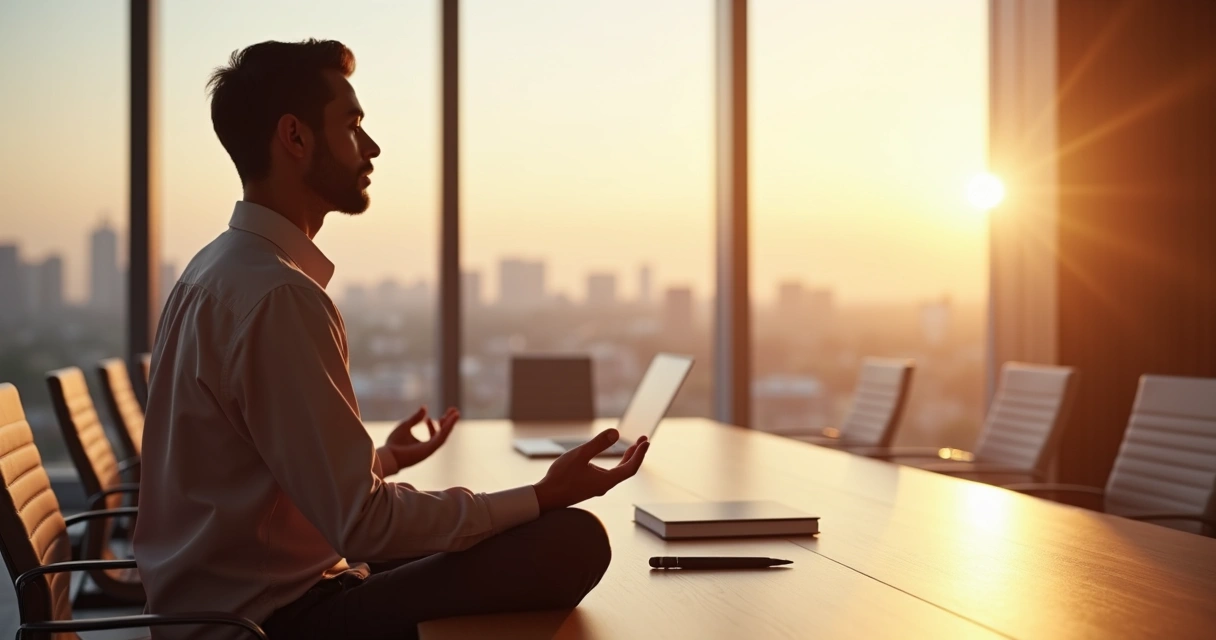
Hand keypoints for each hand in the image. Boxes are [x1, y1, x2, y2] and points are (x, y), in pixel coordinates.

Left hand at [384, 406, 457, 468]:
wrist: (389, 455)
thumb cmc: (394, 443)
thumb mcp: (405, 426)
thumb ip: (415, 418)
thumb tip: (425, 407)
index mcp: (423, 444)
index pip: (434, 434)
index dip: (434, 425)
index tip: (428, 418)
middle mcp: (429, 447)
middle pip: (443, 433)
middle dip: (449, 422)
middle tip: (454, 410)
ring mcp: (430, 449)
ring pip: (444, 435)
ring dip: (451, 424)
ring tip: (456, 413)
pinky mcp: (430, 449)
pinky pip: (441, 437)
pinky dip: (447, 428)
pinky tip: (450, 419)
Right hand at [532, 429, 649, 512]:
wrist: (546, 498)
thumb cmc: (561, 477)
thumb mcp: (580, 455)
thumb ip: (598, 444)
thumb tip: (617, 432)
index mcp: (606, 480)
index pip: (630, 468)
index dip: (640, 454)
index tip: (646, 441)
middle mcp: (604, 486)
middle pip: (627, 470)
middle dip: (636, 454)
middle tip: (643, 440)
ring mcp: (597, 487)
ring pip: (618, 473)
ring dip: (627, 459)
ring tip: (632, 447)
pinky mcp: (589, 487)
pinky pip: (609, 475)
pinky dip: (615, 464)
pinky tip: (610, 458)